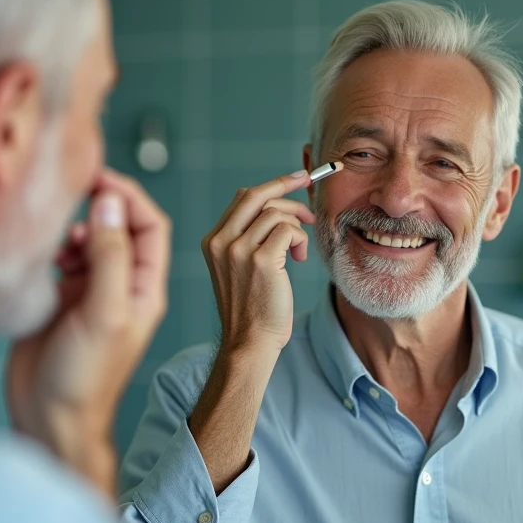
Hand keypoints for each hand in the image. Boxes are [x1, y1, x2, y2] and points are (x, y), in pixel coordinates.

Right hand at [6, 169, 170, 495]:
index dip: (129, 196)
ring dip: (74, 228)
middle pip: (119, 227)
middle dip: (100, 206)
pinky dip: (53, 248)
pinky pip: (62, 260)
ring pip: (89, 241)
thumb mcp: (105, 313)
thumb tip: (110, 203)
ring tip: (58, 239)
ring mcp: (90, 293)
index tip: (99, 177)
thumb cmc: (85, 378)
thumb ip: (110, 257)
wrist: (51, 419)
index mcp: (143, 288)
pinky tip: (44, 254)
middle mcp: (120, 286)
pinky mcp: (60, 301)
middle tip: (71, 194)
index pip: (150, 226)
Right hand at [201, 169, 314, 357]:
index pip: (243, 198)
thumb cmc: (252, 309)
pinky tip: (299, 258)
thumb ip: (247, 239)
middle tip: (309, 184)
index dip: (272, 186)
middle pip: (257, 195)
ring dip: (298, 225)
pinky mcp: (262, 260)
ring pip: (276, 213)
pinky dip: (301, 239)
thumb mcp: (239, 269)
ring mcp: (239, 250)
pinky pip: (289, 230)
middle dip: (287, 185)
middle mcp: (221, 242)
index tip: (295, 180)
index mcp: (213, 241)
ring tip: (299, 249)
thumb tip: (275, 208)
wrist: (249, 342)